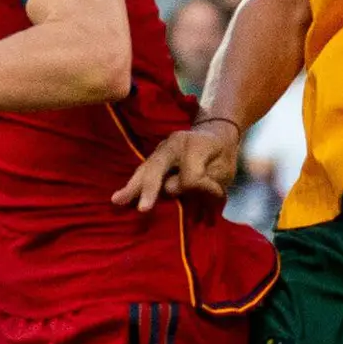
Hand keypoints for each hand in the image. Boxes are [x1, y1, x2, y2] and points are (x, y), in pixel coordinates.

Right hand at [115, 116, 240, 210]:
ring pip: (145, 169)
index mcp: (194, 146)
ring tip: (117, 200)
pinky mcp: (155, 156)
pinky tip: (121, 197)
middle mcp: (172, 144)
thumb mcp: (224, 169)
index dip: (201, 189)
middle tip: (142, 209)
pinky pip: (143, 171)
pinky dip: (133, 184)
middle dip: (149, 189)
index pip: (191, 177)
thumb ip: (206, 181)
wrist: (215, 134)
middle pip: (157, 168)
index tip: (215, 193)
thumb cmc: (223, 156)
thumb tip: (173, 190)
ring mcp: (161, 149)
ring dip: (132, 187)